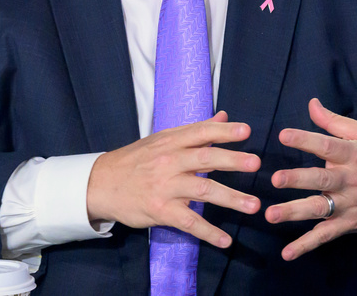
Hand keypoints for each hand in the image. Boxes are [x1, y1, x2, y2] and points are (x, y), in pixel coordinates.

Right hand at [86, 111, 261, 247]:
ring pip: (202, 191)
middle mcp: (170, 161)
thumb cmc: (136, 160)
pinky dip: (208, 232)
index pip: (201, 133)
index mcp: (171, 141)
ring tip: (253, 205)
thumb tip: (224, 116)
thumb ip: (196, 130)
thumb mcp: (162, 139)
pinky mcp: (161, 211)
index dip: (223, 131)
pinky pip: (189, 222)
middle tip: (256, 163)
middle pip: (205, 159)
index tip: (246, 130)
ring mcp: (165, 187)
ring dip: (230, 198)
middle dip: (232, 160)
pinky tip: (225, 240)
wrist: (100, 184)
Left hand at [265, 98, 356, 260]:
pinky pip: (326, 235)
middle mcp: (349, 180)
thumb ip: (334, 121)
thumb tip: (311, 103)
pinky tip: (287, 253)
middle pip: (321, 179)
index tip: (283, 135)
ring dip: (295, 212)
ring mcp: (349, 204)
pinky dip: (307, 245)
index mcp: (353, 154)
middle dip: (298, 179)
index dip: (305, 140)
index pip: (327, 146)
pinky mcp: (349, 223)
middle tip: (276, 179)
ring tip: (271, 214)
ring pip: (320, 209)